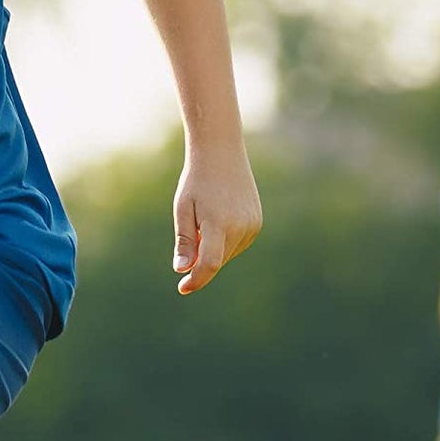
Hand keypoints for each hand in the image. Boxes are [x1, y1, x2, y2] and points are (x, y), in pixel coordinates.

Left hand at [172, 142, 262, 294]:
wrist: (222, 152)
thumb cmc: (197, 181)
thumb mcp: (183, 210)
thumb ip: (185, 242)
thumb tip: (182, 269)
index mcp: (220, 223)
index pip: (209, 264)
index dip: (196, 280)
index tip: (183, 288)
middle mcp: (240, 226)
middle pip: (216, 262)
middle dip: (200, 262)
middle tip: (192, 234)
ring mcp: (252, 225)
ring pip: (226, 256)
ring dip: (211, 251)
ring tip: (205, 221)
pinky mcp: (257, 223)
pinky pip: (236, 246)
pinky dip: (223, 244)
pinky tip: (217, 220)